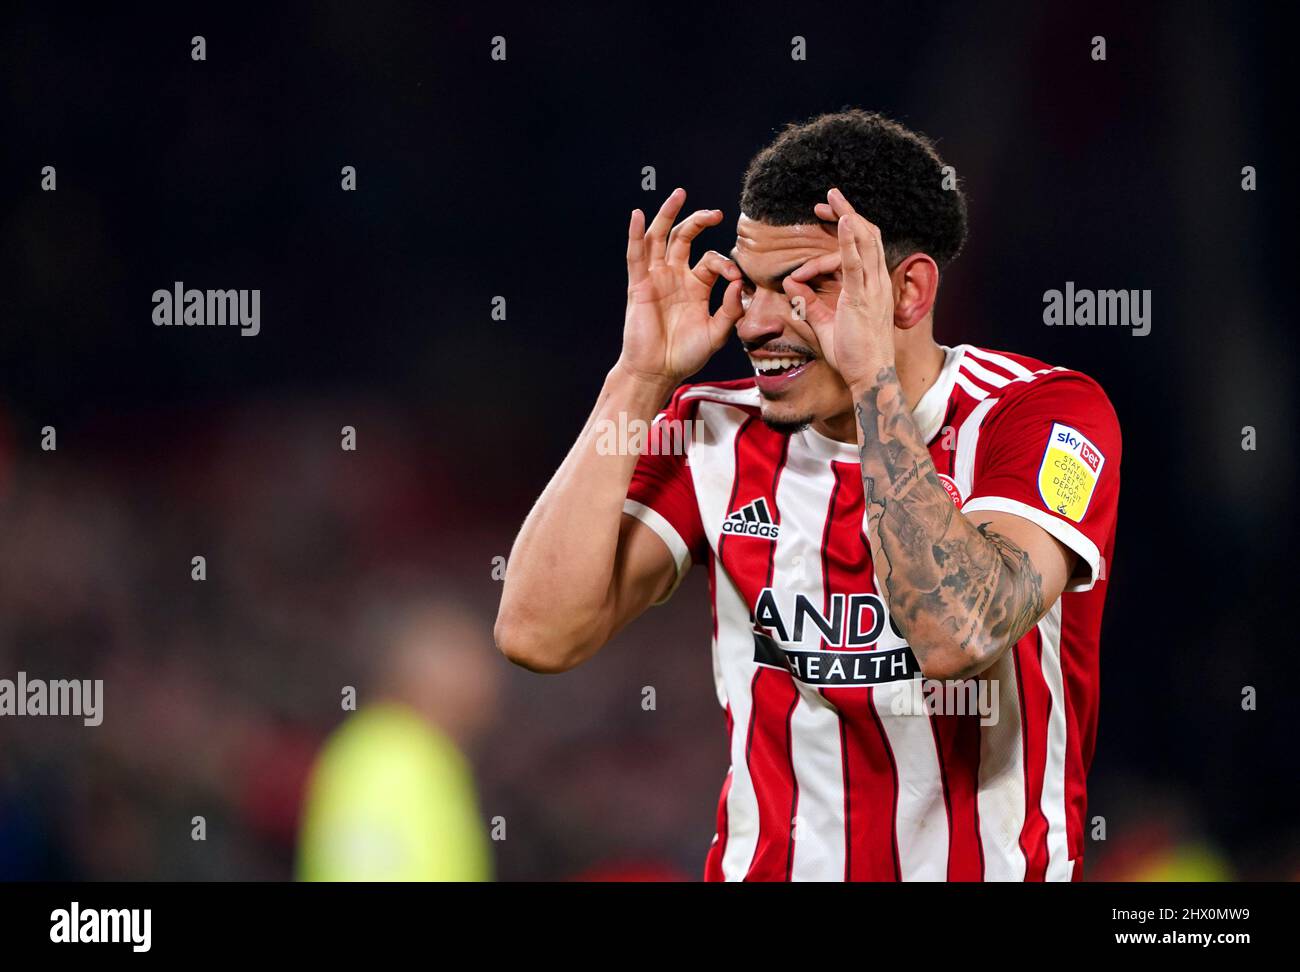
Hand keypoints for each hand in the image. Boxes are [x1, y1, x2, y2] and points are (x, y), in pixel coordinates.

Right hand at [616, 188, 743, 387]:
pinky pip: (636, 256)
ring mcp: (656, 278)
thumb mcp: (717, 333)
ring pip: (660, 238)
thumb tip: (737, 282)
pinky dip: (635, 234)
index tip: (736, 280)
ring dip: (668, 215)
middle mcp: (675, 276)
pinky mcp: (639, 285)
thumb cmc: (686, 355)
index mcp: (696, 286)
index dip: (727, 265)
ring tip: (679, 194)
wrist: (658, 371)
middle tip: (716, 213)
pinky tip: (638, 215)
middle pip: (684, 237)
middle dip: (699, 221)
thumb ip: (730, 309)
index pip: (712, 260)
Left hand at [782, 187, 894, 390]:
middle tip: (828, 196)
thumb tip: (791, 284)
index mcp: (870, 287)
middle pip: (866, 236)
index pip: (863, 247)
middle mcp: (876, 283)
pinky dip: (849, 240)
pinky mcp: (862, 298)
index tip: (828, 216)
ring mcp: (872, 288)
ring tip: (833, 197)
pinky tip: (842, 221)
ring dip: (848, 216)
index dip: (847, 227)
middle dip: (847, 213)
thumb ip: (809, 302)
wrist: (870, 376)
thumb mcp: (825, 323)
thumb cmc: (853, 354)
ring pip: (864, 242)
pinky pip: (856, 263)